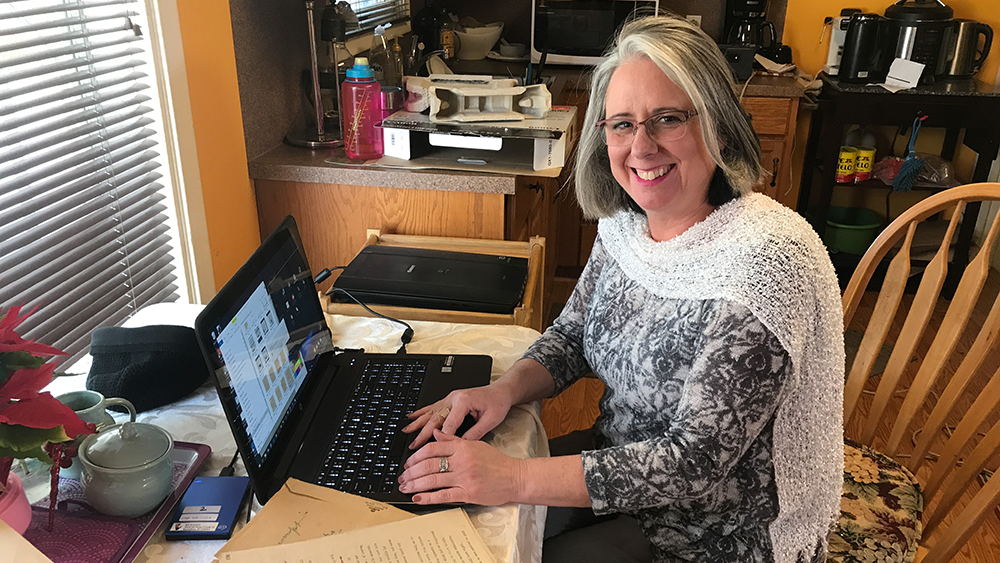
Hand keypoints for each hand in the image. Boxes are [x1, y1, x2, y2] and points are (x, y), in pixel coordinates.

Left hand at [398, 430, 524, 505]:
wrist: (515, 477)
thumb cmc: (497, 462)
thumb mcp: (476, 444)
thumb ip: (454, 440)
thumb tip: (436, 434)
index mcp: (463, 447)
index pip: (432, 448)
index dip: (416, 456)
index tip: (408, 462)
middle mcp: (462, 461)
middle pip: (429, 464)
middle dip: (411, 472)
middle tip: (402, 477)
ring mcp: (464, 478)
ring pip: (433, 480)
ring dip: (415, 484)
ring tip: (405, 487)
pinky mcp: (468, 493)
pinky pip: (443, 496)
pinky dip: (428, 497)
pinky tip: (418, 498)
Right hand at [403, 384, 512, 449]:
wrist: (501, 391)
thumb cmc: (498, 403)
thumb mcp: (490, 420)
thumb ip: (475, 433)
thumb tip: (461, 445)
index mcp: (464, 402)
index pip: (449, 423)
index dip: (442, 438)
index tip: (433, 450)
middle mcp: (454, 398)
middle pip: (435, 418)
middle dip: (423, 433)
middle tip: (413, 446)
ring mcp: (450, 398)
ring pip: (430, 412)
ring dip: (417, 423)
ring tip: (406, 432)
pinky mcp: (449, 399)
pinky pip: (432, 406)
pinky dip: (421, 412)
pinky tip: (411, 417)